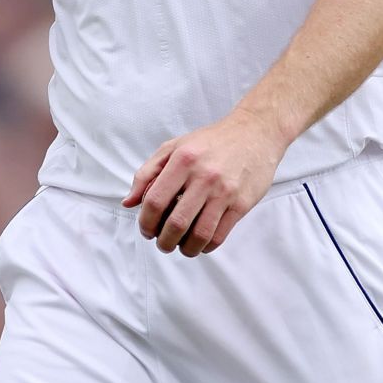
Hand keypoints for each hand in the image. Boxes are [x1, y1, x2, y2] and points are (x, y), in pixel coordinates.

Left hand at [122, 110, 288, 256]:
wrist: (254, 133)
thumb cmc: (210, 142)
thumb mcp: (172, 147)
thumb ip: (146, 174)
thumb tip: (128, 203)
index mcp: (182, 160)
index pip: (155, 201)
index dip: (145, 222)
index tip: (146, 230)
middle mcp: (203, 176)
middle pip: (176, 222)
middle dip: (164, 241)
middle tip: (162, 243)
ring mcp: (225, 191)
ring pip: (199, 234)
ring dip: (185, 249)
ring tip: (181, 247)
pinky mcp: (242, 204)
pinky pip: (220, 235)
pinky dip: (206, 246)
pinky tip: (200, 243)